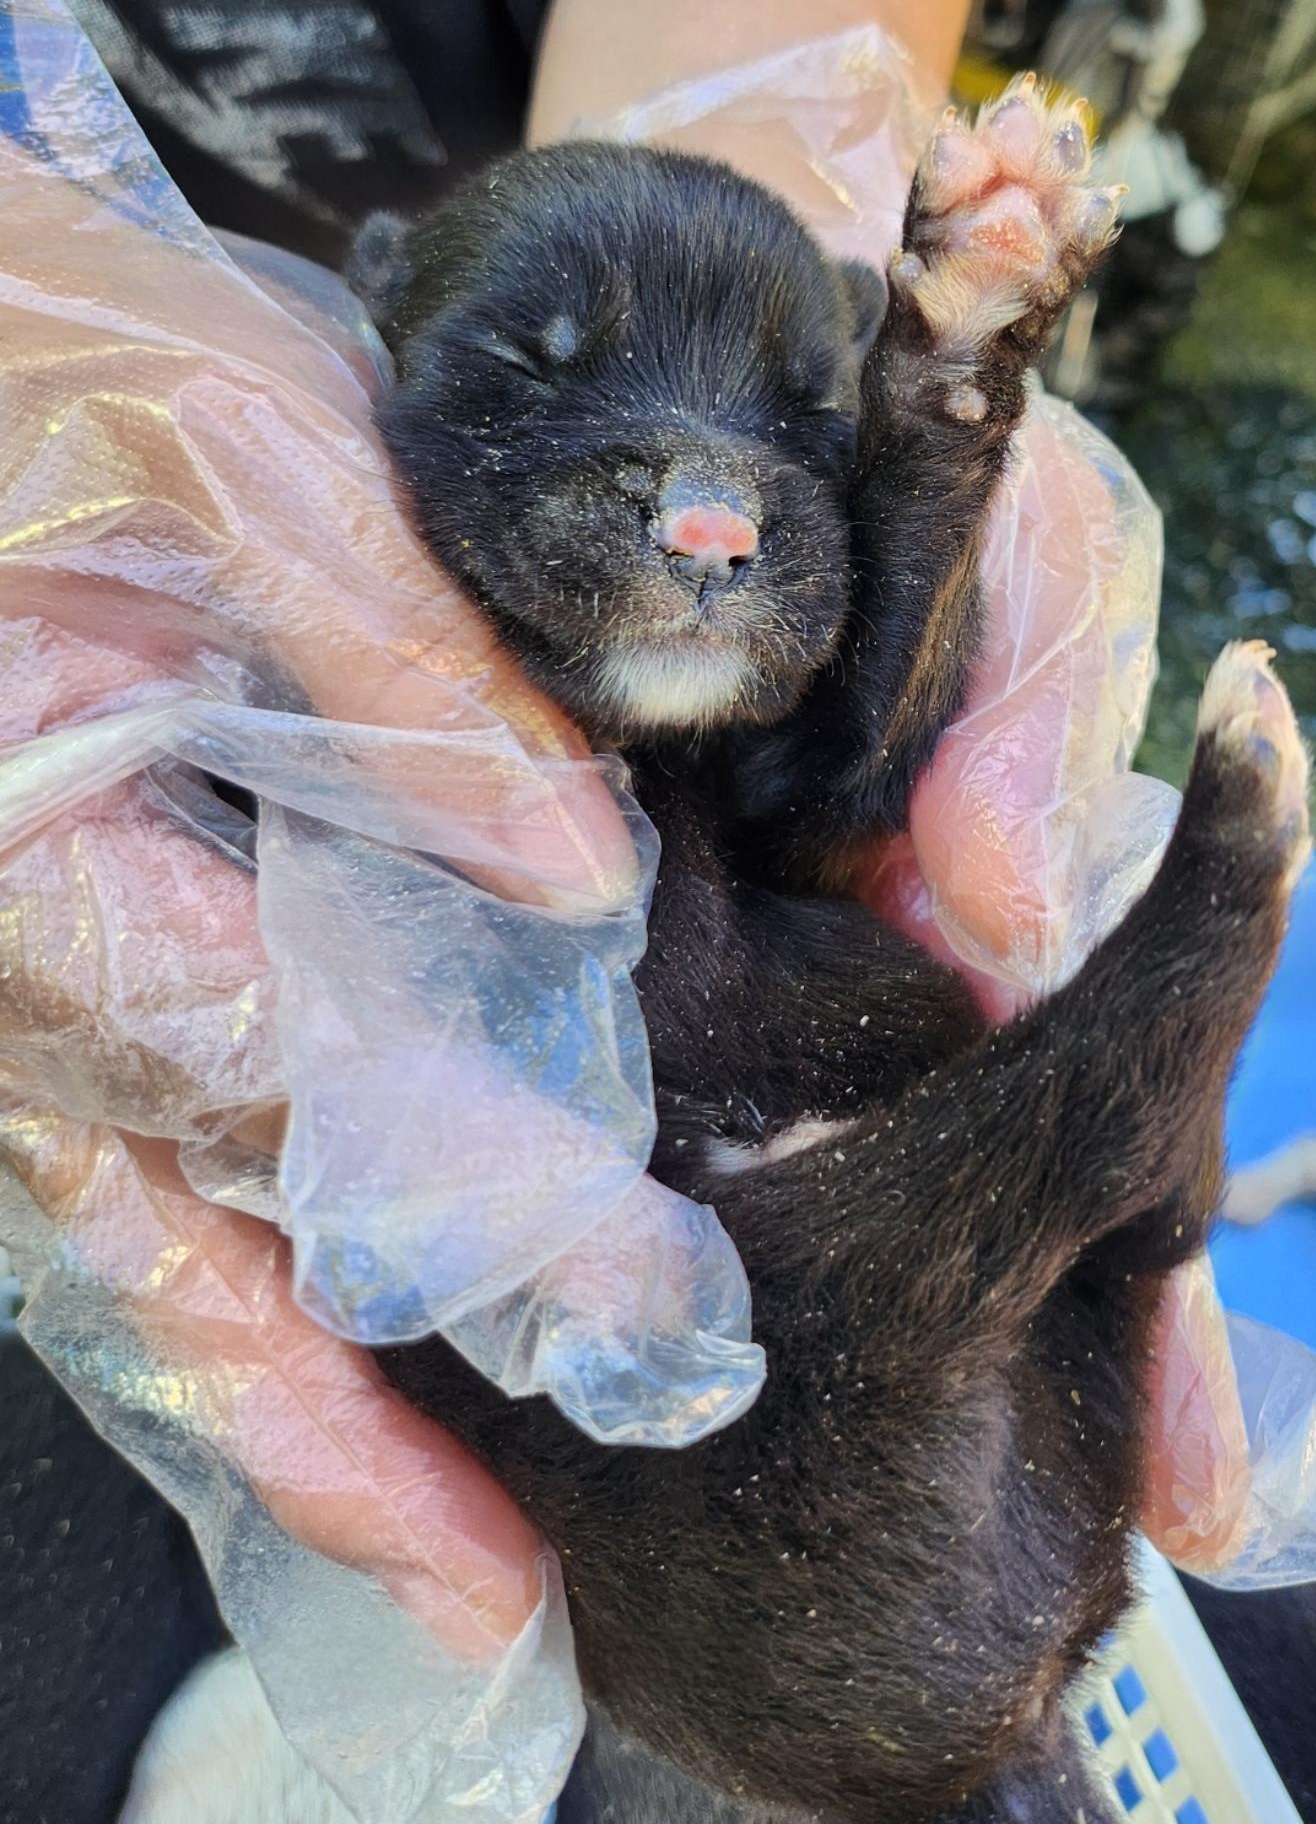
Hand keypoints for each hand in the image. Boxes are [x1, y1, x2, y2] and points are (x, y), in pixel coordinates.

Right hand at [0, 124, 637, 1660]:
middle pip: (189, 1241)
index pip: (278, 1077)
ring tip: (442, 1568)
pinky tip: (337, 1392)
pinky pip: (119, 1180)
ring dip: (284, 1418)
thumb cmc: (43, 348)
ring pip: (137, 1259)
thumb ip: (401, 661)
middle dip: (352, 1424)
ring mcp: (6, 991)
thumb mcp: (241, 446)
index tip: (626, 1303)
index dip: (461, 1201)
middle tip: (503, 1593)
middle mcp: (5, 967)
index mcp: (33, 850)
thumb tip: (568, 870)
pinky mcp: (43, 968)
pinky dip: (223, 1306)